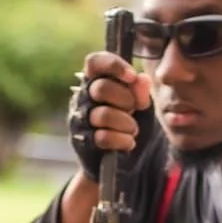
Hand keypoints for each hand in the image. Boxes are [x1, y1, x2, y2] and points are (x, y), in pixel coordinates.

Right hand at [67, 51, 154, 181]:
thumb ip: (141, 92)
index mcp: (96, 80)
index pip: (94, 62)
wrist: (123, 161)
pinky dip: (122, 141)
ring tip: (133, 129)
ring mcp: (80, 118)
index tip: (132, 76)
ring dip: (127, 123)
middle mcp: (83, 96)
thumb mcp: (141, 106)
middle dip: (126, 100)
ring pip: (103, 115)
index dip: (113, 65)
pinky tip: (128, 142)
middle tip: (133, 109)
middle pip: (101, 88)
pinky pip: (103, 137)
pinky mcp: (82, 140)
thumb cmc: (129, 124)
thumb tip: (141, 79)